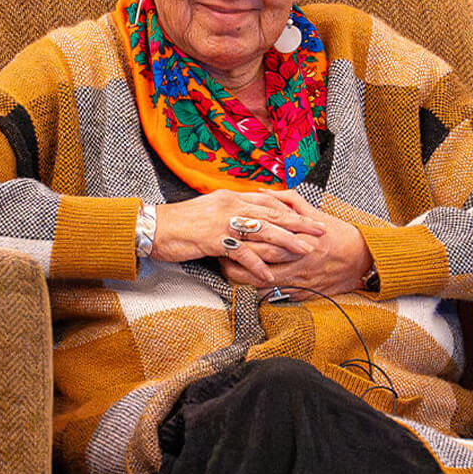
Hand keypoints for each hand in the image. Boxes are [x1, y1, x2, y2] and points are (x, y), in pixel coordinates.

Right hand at [150, 189, 325, 284]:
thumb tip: (246, 217)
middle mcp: (231, 205)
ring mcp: (223, 221)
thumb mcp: (208, 210)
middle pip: (273, 213)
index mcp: (231, 197)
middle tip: (320, 231)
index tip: (309, 217)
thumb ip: (229, 211)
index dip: (291, 209)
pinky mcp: (214, 239)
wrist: (152, 226)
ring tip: (306, 252)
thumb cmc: (178, 222)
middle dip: (299, 224)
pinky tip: (270, 276)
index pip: (268, 200)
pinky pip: (242, 253)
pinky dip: (257, 265)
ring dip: (287, 242)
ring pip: (264, 230)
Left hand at [221, 200, 372, 297]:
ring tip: (227, 271)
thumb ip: (287, 201)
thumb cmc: (338, 235)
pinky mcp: (300, 294)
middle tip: (218, 255)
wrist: (362, 261)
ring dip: (240, 279)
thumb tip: (261, 192)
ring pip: (259, 285)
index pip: (261, 241)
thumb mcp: (314, 213)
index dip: (239, 239)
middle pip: (255, 265)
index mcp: (298, 239)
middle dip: (232, 262)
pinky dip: (256, 290)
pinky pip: (271, 296)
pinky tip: (246, 284)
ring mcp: (298, 281)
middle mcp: (297, 262)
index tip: (225, 235)